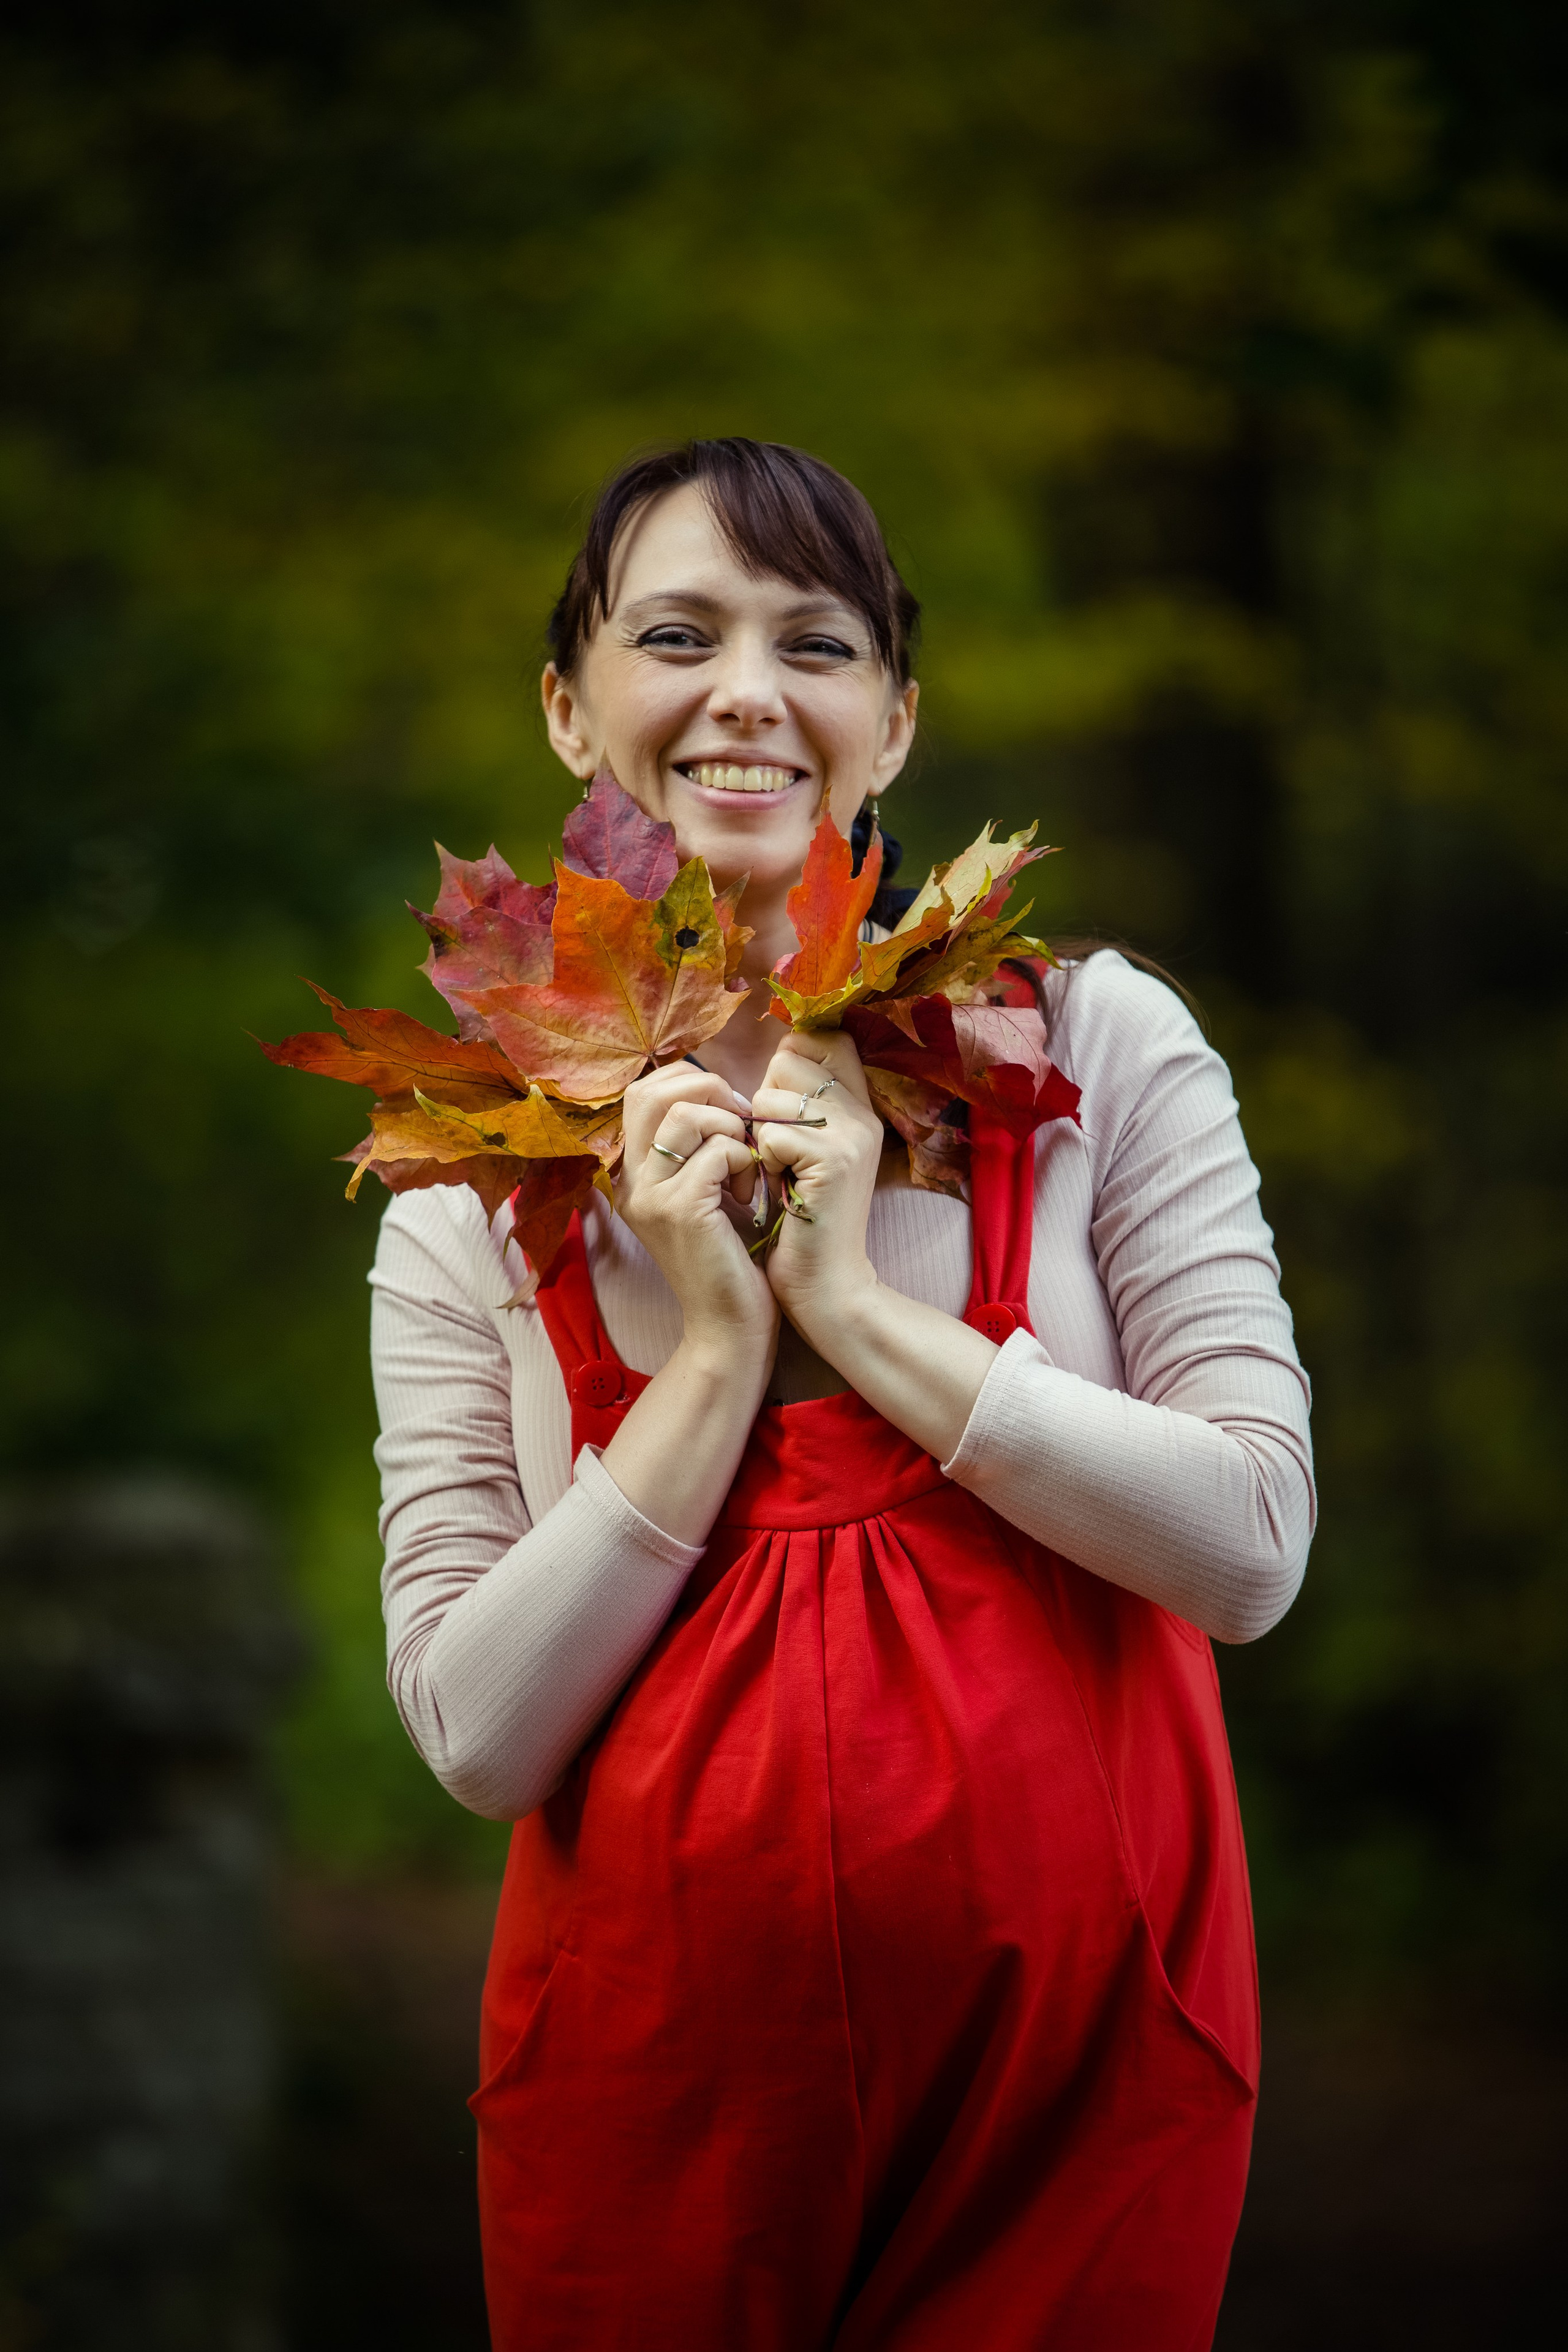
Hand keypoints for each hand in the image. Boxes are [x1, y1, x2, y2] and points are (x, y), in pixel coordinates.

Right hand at [617, 1064, 778, 1361]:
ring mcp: (649, 1196)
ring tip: (747, 1166)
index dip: (692, 1082)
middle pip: (652, 1091)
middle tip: (741, 1126)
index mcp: (631, 1174)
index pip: (643, 1091)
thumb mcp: (705, 1190)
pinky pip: (718, 1151)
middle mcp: (629, 1181)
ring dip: (731, 1128)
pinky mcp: (679, 1210)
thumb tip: (720, 1092)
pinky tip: (751, 1196)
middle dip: (710, 1090)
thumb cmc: (730, 1255)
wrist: (730, 1326)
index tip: (731, 1113)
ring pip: (686, 1113)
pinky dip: (746, 1162)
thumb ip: (698, 1144)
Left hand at [751, 1029, 883, 1349]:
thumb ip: (801, 1106)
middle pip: (790, 1058)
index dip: (788, 1060)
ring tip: (777, 1172)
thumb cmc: (802, 1221)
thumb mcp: (808, 1153)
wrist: (828, 1286)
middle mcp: (863, 1113)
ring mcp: (852, 1135)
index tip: (778, 1108)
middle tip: (777, 1149)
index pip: (825, 1036)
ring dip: (758, 1135)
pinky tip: (778, 1189)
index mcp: (860, 1107)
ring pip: (772, 1096)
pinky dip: (762, 1161)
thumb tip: (774, 1058)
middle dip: (765, 1100)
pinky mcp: (835, 1160)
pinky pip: (771, 1133)